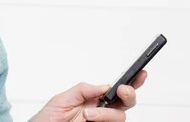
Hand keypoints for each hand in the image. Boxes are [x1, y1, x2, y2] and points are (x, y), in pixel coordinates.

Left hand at [30, 70, 146, 121]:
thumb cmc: (49, 119)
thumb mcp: (62, 99)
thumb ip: (82, 90)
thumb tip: (103, 86)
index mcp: (93, 99)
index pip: (116, 89)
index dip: (132, 80)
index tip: (141, 72)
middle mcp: (101, 112)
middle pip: (126, 103)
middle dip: (128, 94)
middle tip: (122, 90)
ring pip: (120, 117)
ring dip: (106, 114)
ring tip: (88, 115)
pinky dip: (105, 121)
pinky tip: (92, 120)